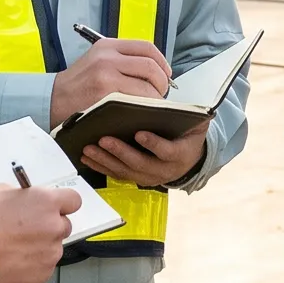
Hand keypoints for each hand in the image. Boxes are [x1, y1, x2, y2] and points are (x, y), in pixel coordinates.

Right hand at [0, 182, 77, 282]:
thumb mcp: (0, 192)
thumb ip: (22, 197)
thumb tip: (26, 203)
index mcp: (47, 203)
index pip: (73, 200)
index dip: (63, 204)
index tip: (53, 208)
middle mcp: (54, 227)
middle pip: (64, 226)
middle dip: (49, 227)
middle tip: (28, 231)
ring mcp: (50, 253)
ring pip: (53, 249)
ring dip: (40, 248)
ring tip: (15, 251)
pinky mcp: (42, 275)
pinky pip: (43, 268)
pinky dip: (32, 267)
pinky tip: (13, 264)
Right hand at [49, 37, 169, 123]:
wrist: (51, 100)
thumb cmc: (78, 84)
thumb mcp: (96, 60)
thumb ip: (122, 60)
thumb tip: (154, 70)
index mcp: (107, 46)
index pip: (146, 47)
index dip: (162, 62)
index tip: (166, 74)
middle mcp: (107, 57)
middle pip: (150, 66)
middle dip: (162, 82)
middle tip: (161, 94)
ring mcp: (106, 77)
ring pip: (146, 85)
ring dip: (156, 97)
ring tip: (153, 105)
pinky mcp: (104, 96)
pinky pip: (135, 101)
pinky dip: (145, 107)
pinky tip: (143, 112)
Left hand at [81, 118, 210, 186]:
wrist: (189, 159)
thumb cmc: (189, 135)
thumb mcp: (196, 124)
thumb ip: (188, 115)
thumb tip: (175, 103)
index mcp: (180, 155)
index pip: (167, 151)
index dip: (153, 144)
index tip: (139, 133)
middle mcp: (164, 170)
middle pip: (140, 164)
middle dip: (120, 152)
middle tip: (104, 140)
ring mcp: (149, 177)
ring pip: (125, 172)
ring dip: (105, 161)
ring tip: (89, 149)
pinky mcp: (136, 178)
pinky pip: (116, 175)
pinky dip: (101, 167)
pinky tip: (87, 158)